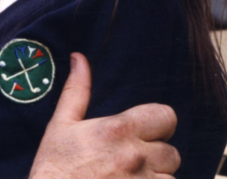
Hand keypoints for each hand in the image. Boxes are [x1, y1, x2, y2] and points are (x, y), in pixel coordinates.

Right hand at [29, 53, 180, 177]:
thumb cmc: (54, 167)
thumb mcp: (61, 124)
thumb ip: (77, 90)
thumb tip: (79, 58)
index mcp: (117, 130)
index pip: (165, 116)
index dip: (158, 124)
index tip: (145, 132)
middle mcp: (136, 157)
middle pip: (172, 152)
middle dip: (156, 157)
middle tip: (132, 162)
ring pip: (170, 178)